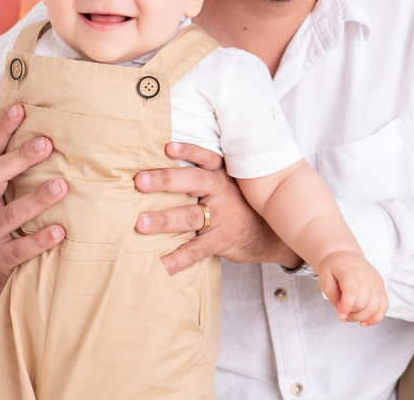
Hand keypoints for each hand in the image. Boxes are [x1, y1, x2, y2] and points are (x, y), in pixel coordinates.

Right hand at [0, 104, 65, 304]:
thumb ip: (11, 168)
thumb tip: (45, 129)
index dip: (2, 130)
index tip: (21, 108)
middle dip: (20, 158)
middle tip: (47, 143)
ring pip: (10, 214)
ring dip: (37, 199)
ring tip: (62, 186)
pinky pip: (20, 249)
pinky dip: (40, 240)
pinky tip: (61, 231)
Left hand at [134, 141, 300, 275]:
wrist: (272, 235)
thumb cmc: (241, 205)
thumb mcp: (231, 184)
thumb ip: (206, 176)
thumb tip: (163, 171)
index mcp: (222, 175)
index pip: (206, 158)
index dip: (188, 151)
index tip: (168, 147)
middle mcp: (223, 191)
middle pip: (193, 181)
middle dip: (165, 180)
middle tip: (140, 181)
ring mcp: (223, 217)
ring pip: (190, 216)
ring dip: (164, 220)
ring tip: (141, 223)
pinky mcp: (222, 240)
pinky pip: (197, 249)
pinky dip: (178, 258)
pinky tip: (161, 266)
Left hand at [317, 251, 388, 325]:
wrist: (346, 257)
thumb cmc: (334, 268)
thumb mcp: (325, 278)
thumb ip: (332, 294)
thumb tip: (342, 310)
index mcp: (350, 271)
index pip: (352, 291)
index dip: (347, 307)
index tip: (341, 316)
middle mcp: (367, 276)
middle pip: (363, 302)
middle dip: (351, 313)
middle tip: (342, 313)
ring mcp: (376, 282)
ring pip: (375, 307)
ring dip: (362, 317)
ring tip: (351, 316)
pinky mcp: (382, 287)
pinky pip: (384, 306)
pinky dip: (375, 318)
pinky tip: (364, 322)